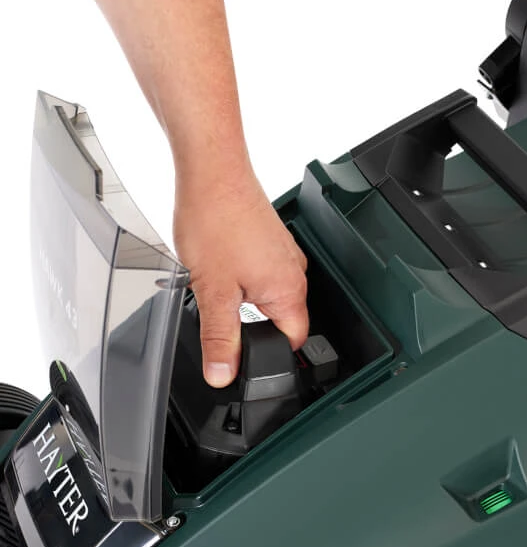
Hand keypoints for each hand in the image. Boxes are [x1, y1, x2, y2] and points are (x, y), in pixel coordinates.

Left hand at [174, 176, 308, 387]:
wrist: (212, 172)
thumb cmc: (216, 221)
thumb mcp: (213, 293)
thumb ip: (220, 339)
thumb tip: (223, 374)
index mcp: (289, 290)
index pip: (293, 341)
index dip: (268, 355)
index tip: (245, 358)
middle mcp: (294, 272)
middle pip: (281, 319)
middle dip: (251, 326)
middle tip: (220, 315)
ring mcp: (284, 254)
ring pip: (269, 295)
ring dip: (245, 300)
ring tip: (218, 283)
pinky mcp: (271, 240)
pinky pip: (264, 272)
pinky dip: (243, 277)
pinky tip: (221, 264)